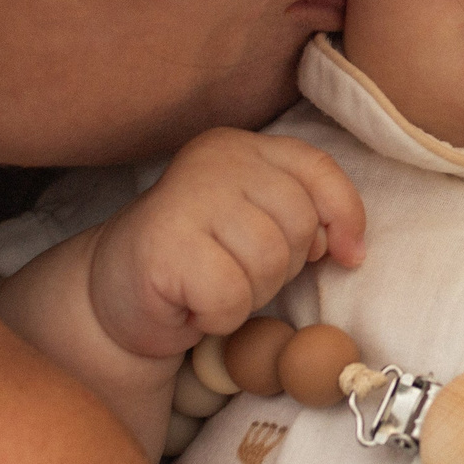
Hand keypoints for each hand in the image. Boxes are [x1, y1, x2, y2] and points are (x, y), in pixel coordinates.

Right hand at [84, 130, 365, 360]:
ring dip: (250, 294)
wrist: (114, 294)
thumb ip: (304, 217)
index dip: (344, 215)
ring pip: (268, 260)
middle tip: (239, 274)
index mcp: (241, 147)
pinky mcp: (164, 246)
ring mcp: (185, 198)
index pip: (318, 168)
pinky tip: (193, 305)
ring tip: (214, 288)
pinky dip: (220, 316)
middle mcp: (214, 160)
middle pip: (298, 221)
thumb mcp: (261, 225)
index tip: (347, 255)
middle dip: (283, 266)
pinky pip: (230, 296)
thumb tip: (348, 247)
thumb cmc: (200, 260)